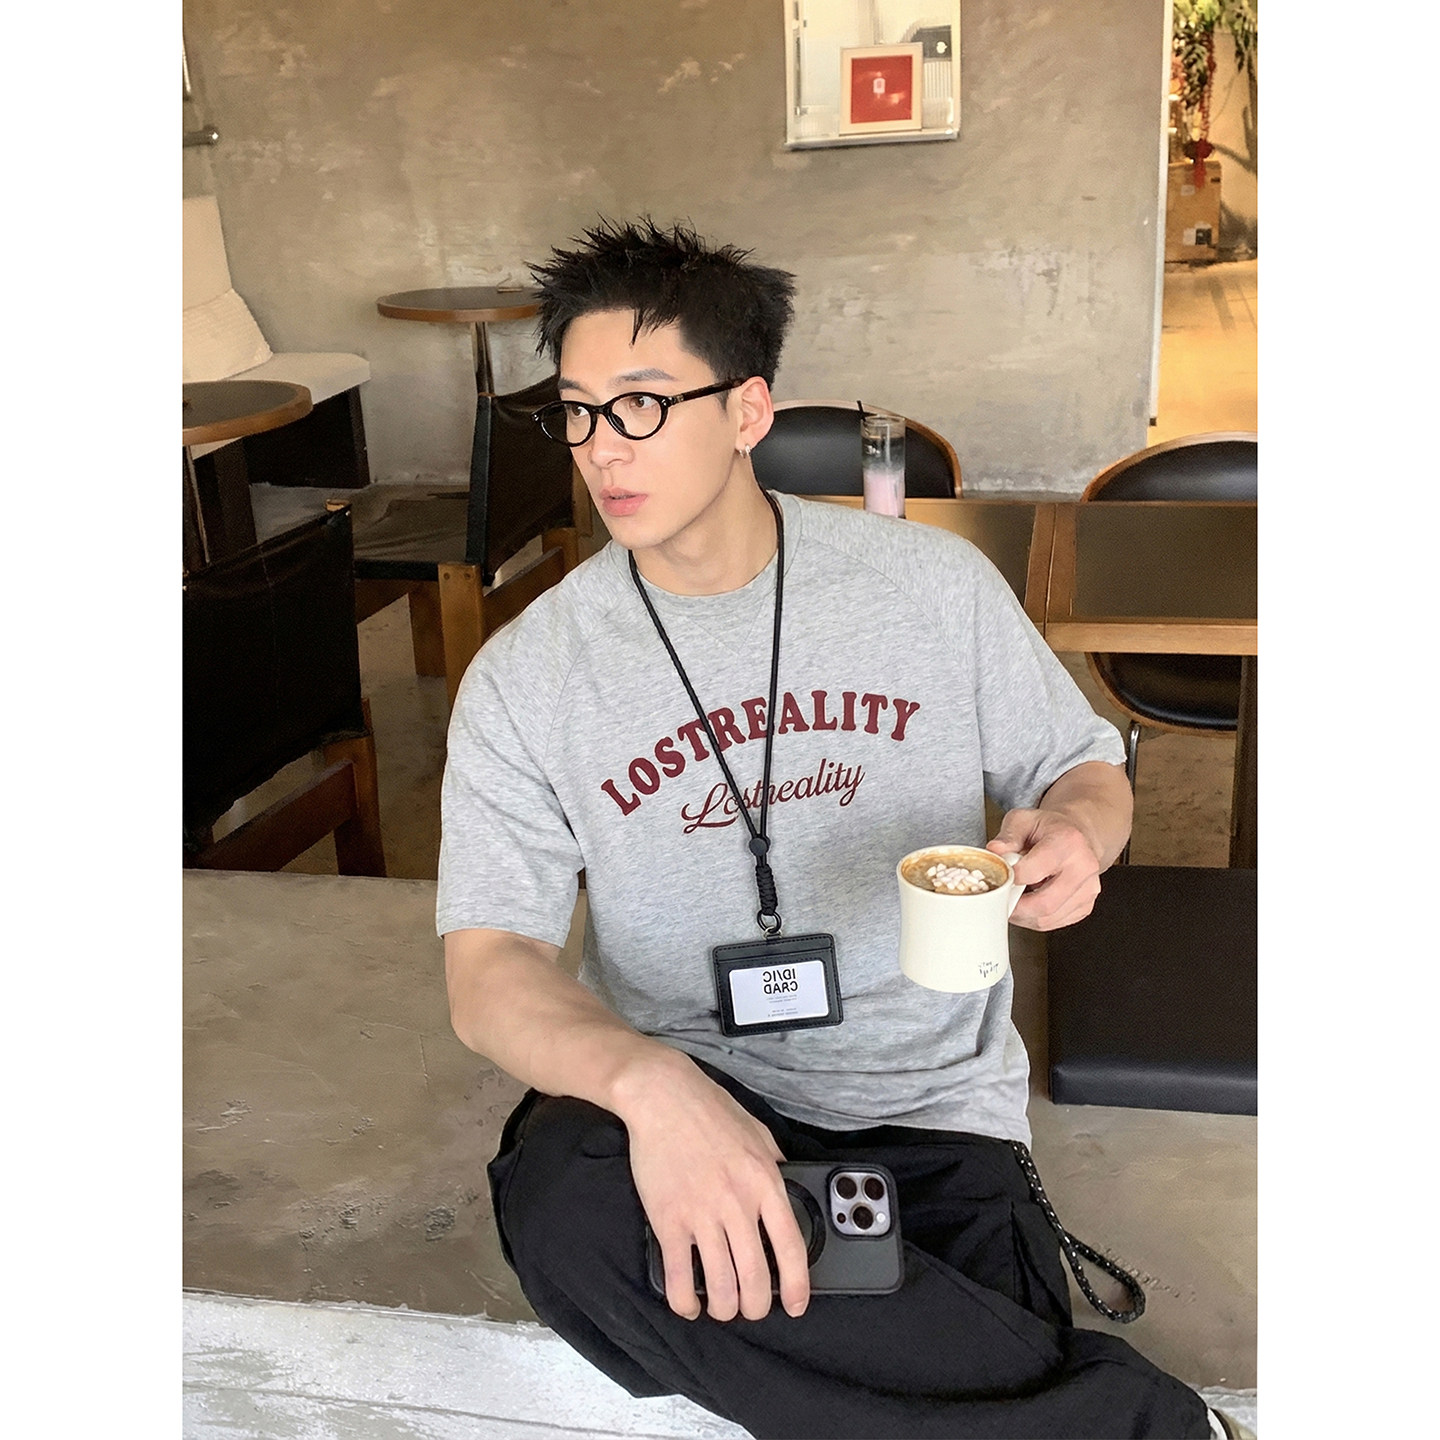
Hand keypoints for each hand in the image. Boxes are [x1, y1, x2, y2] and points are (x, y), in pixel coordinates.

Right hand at [618, 1051, 810, 1323]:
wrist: (663, 1096)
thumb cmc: (710, 1109)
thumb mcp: (758, 1133)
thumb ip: (775, 1165)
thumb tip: (788, 1191)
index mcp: (765, 1182)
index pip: (791, 1247)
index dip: (798, 1286)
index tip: (796, 1305)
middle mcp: (737, 1204)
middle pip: (756, 1278)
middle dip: (756, 1307)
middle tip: (751, 1309)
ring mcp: (701, 1214)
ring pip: (720, 1285)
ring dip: (724, 1307)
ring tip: (722, 1307)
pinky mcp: (668, 1220)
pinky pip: (678, 1276)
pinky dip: (684, 1301)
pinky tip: (688, 1304)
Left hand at [988, 807, 1103, 930]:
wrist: (1077, 836)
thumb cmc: (1049, 829)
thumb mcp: (1023, 820)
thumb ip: (1008, 836)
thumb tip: (995, 851)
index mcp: (1068, 842)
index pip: (1032, 871)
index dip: (1010, 878)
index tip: (1001, 877)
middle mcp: (1083, 867)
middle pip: (1044, 903)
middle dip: (1015, 906)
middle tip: (1002, 897)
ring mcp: (1088, 889)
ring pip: (1047, 919)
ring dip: (1023, 915)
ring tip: (1015, 898)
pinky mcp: (1086, 906)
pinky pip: (1054, 922)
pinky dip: (1035, 918)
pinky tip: (1030, 902)